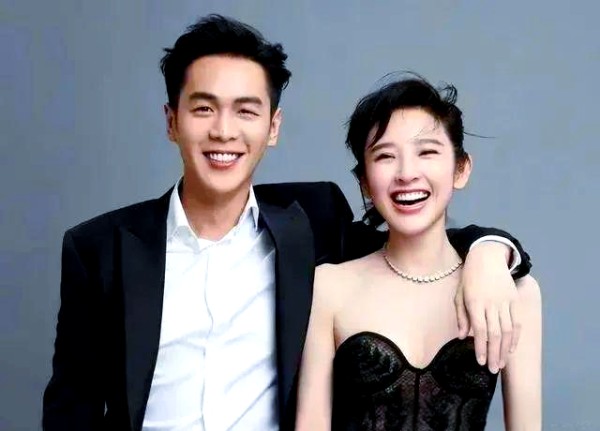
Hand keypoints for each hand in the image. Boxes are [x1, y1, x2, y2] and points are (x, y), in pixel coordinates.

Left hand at [454, 242, 521, 372]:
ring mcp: (505, 302)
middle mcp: (492, 303)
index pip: (480, 330)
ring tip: (501, 363)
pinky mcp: (514, 300)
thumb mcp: (459, 294)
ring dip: (505, 349)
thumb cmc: (469, 278)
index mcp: (475, 302)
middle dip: (494, 354)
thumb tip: (463, 336)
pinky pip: (516, 322)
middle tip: (493, 370)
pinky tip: (511, 349)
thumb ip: (461, 316)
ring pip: (508, 330)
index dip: (481, 347)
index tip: (480, 362)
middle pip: (495, 334)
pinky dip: (515, 337)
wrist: (487, 257)